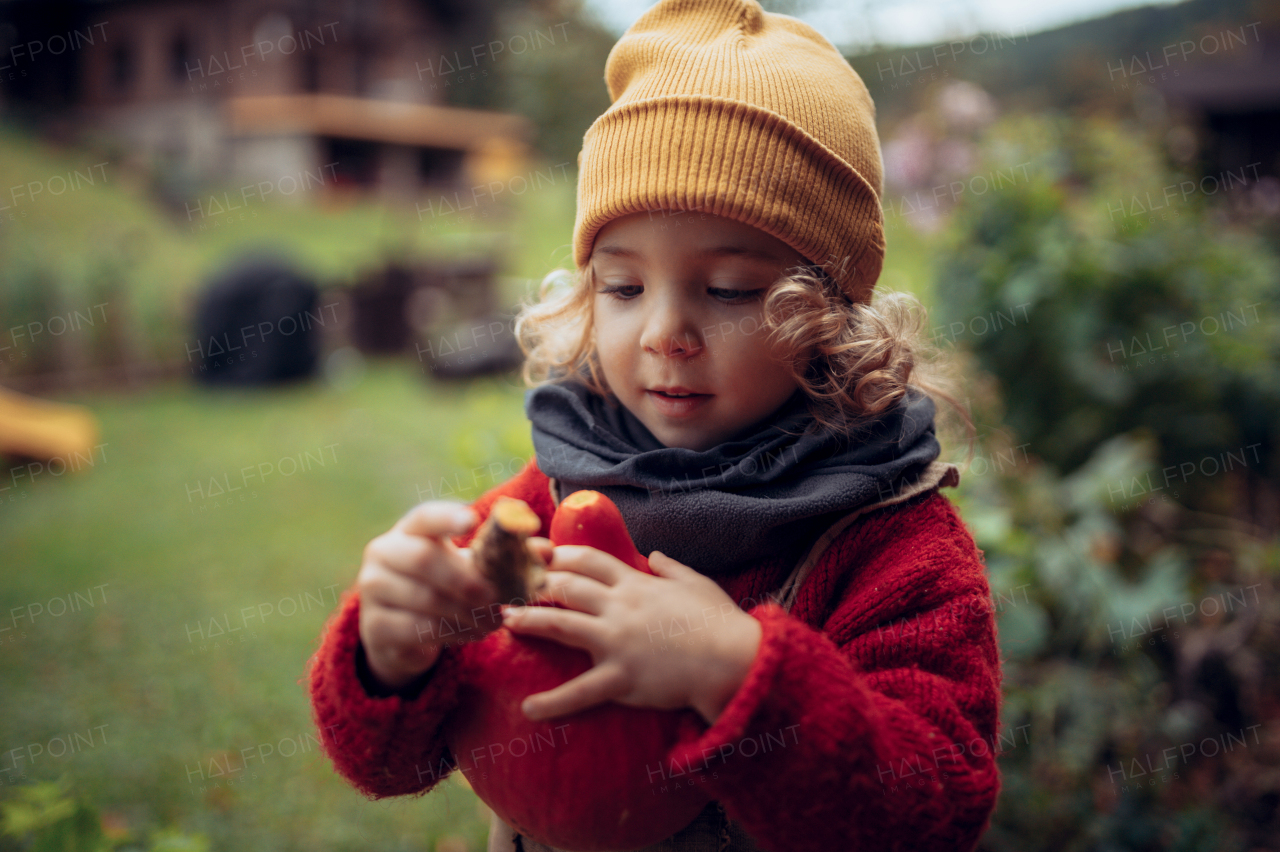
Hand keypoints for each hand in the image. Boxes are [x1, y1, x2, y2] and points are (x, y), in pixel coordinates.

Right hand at [357, 501, 509, 690]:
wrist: (400, 631)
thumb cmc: (445, 586)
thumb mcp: (470, 567)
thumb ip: (507, 558)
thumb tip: (547, 552)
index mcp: (410, 530)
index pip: (425, 517)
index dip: (447, 518)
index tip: (473, 520)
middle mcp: (384, 554)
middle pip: (423, 559)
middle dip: (466, 579)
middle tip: (496, 597)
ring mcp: (374, 591)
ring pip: (425, 600)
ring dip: (467, 612)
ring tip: (495, 620)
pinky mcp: (375, 626)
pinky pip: (420, 629)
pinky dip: (455, 633)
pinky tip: (475, 633)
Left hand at [500, 545, 762, 724]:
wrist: (732, 660)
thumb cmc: (720, 622)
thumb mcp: (697, 583)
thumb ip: (671, 567)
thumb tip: (655, 555)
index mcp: (636, 583)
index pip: (587, 560)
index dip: (559, 555)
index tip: (538, 555)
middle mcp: (620, 606)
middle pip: (565, 585)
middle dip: (533, 582)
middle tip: (508, 585)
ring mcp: (617, 641)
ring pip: (560, 624)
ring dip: (528, 620)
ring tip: (504, 621)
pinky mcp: (621, 677)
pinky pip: (580, 691)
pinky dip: (552, 702)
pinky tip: (529, 709)